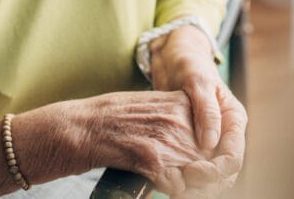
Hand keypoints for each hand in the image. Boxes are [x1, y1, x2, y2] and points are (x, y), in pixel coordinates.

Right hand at [78, 90, 215, 195]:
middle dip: (202, 175)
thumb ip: (175, 118)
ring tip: (177, 187)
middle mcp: (180, 118)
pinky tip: (161, 186)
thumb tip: (195, 142)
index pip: (211, 136)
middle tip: (192, 183)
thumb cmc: (112, 118)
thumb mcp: (151, 105)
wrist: (82, 127)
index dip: (208, 156)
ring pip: (198, 174)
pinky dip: (172, 191)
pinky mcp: (154, 159)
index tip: (200, 167)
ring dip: (190, 186)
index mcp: (181, 103)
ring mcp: (168, 138)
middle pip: (208, 156)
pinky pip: (178, 186)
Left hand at [150, 25, 247, 194]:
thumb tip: (211, 142)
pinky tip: (169, 184)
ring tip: (175, 192)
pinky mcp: (193, 142)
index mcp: (234, 119)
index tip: (191, 173)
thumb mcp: (197, 81)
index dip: (214, 171)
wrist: (173, 58)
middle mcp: (225, 132)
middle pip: (225, 173)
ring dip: (196, 188)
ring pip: (211, 175)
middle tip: (181, 191)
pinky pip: (195, 166)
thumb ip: (206, 110)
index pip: (233, 158)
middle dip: (206, 186)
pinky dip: (185, 179)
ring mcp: (211, 138)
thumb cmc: (188, 63)